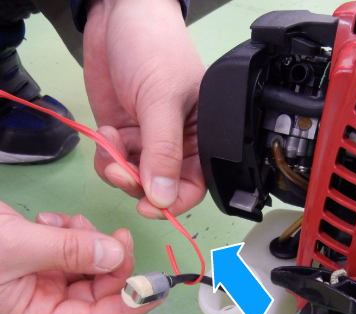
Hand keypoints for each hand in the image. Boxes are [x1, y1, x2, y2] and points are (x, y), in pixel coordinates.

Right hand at [0, 202, 159, 313]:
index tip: (156, 290)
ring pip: (84, 264)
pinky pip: (66, 247)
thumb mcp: (18, 247)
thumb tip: (116, 256)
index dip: (129, 305)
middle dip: (111, 261)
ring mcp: (37, 279)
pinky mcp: (34, 256)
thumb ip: (69, 250)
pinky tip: (51, 219)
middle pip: (94, 289)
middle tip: (121, 236)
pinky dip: (67, 230)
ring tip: (72, 221)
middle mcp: (39, 302)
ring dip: (87, 240)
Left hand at [84, 0, 205, 218]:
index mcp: (203, 138)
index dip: (174, 202)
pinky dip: (106, 159)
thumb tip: (163, 198)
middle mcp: (178, 145)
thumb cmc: (153, 47)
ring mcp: (148, 142)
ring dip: (119, 171)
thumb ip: (163, 151)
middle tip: (119, 170)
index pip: (195, 184)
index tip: (149, 207)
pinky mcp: (124, 136)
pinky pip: (115, 165)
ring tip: (111, 142)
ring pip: (135, 180)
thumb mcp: (162, 99)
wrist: (116, 13)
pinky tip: (107, 133)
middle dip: (139, 185)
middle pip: (162, 188)